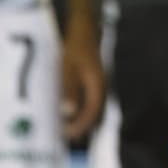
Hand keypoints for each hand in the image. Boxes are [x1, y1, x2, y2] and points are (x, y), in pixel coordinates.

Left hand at [60, 20, 104, 139]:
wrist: (84, 30)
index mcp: (97, 86)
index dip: (80, 126)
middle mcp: (101, 88)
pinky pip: (91, 102)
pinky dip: (83, 111)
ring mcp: (99, 85)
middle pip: (96, 114)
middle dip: (83, 127)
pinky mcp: (94, 82)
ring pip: (95, 109)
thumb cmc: (75, 48)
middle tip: (66, 136)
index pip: (92, 113)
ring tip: (67, 128)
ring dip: (83, 120)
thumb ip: (69, 90)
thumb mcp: (68, 68)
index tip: (67, 134)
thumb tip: (68, 113)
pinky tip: (71, 112)